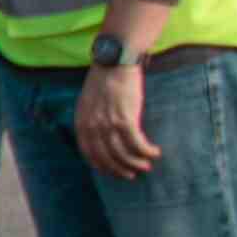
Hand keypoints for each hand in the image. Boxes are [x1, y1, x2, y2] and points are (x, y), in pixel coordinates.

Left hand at [74, 59, 159, 180]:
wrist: (114, 63)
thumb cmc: (104, 81)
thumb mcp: (89, 103)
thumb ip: (91, 120)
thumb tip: (102, 138)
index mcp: (81, 123)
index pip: (89, 154)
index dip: (103, 167)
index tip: (114, 172)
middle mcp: (92, 126)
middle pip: (106, 158)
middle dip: (120, 170)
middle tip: (133, 174)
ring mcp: (108, 124)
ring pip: (123, 154)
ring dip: (136, 163)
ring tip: (146, 165)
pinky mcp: (126, 119)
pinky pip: (137, 143)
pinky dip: (147, 151)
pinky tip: (155, 152)